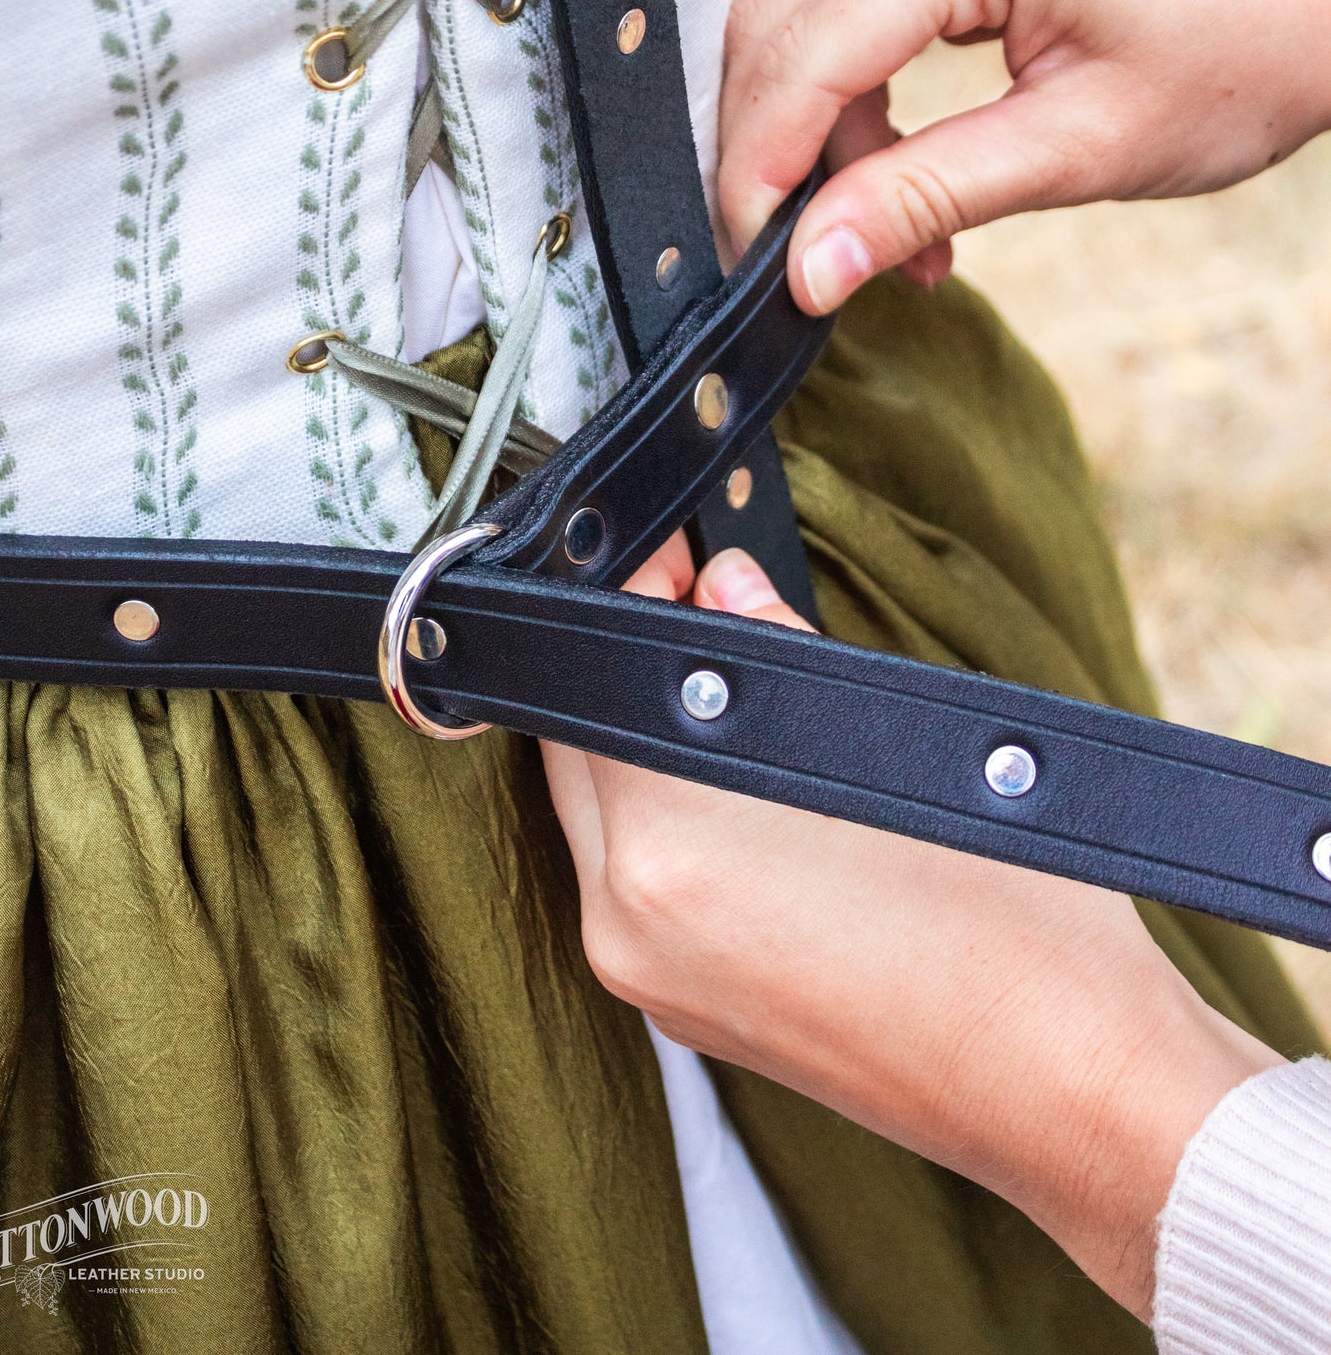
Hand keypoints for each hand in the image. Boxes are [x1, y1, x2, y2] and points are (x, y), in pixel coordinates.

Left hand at [543, 547, 1278, 1320]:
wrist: (1075, 1090)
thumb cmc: (1015, 926)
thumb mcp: (892, 743)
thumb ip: (777, 651)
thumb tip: (723, 584)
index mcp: (669, 851)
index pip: (593, 686)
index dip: (636, 608)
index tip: (679, 567)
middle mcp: (631, 926)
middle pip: (582, 756)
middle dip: (638, 680)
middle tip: (715, 616)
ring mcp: (653, 984)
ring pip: (606, 824)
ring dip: (652, 754)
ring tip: (750, 705)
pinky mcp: (687, 1017)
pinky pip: (641, 890)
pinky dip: (676, 828)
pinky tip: (757, 797)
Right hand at [718, 0, 1330, 311]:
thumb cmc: (1242, 57)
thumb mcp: (1078, 150)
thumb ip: (923, 200)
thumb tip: (804, 274)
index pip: (799, 58)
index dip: (758, 176)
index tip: (754, 275)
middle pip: (776, 27)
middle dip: (776, 159)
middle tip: (809, 269)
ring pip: (802, 18)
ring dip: (822, 139)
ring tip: (904, 241)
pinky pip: (850, 0)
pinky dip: (857, 98)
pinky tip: (907, 176)